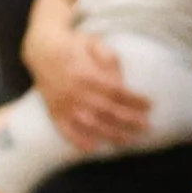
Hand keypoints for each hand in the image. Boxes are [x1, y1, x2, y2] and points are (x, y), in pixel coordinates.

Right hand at [30, 28, 150, 152]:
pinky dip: (77, 140)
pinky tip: (92, 148)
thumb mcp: (94, 44)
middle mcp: (77, 92)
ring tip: (128, 141)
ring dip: (110, 134)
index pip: (117, 91)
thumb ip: (110, 60)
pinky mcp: (55, 111)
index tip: (150, 105)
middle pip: (108, 110)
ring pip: (90, 123)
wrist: (41, 50)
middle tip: (148, 126)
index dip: (135, 99)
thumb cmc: (74, 46)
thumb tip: (121, 81)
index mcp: (88, 75)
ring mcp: (65, 104)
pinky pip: (65, 130)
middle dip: (130, 120)